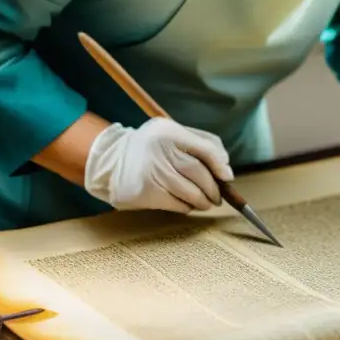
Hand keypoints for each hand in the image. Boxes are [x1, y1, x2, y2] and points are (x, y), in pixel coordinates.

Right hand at [85, 118, 233, 212]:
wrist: (111, 160)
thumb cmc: (152, 148)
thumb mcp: (172, 134)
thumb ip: (201, 143)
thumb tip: (226, 169)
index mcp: (169, 132)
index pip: (205, 149)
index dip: (220, 165)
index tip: (227, 177)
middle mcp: (159, 150)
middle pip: (198, 173)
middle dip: (213, 188)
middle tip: (218, 196)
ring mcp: (151, 172)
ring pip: (190, 192)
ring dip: (203, 201)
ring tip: (206, 203)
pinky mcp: (145, 192)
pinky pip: (176, 204)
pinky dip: (187, 207)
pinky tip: (188, 205)